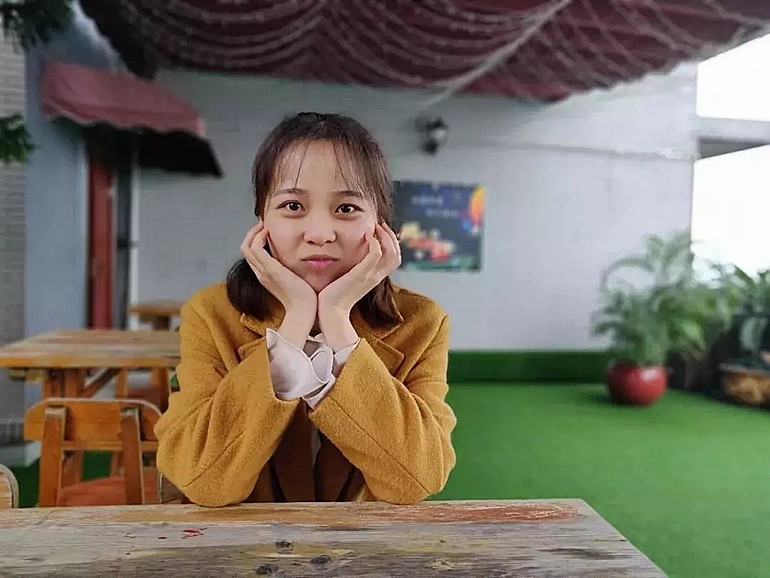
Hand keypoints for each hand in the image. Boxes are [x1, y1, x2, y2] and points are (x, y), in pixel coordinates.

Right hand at [241, 223, 315, 346]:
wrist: (305, 311)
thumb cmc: (306, 300)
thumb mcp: (297, 282)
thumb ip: (295, 272)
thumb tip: (303, 263)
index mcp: (266, 277)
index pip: (253, 255)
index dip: (256, 241)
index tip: (267, 231)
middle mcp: (261, 274)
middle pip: (246, 249)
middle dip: (252, 234)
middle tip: (263, 224)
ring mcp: (264, 271)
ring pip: (247, 246)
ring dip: (254, 232)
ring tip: (265, 224)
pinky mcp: (270, 269)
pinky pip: (256, 247)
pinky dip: (259, 236)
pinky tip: (269, 230)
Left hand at [317, 223, 400, 350]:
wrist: (330, 312)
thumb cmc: (334, 296)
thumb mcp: (349, 280)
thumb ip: (354, 269)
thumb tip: (350, 257)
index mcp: (374, 278)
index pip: (394, 259)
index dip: (392, 243)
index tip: (381, 231)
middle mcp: (376, 277)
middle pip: (397, 255)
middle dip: (391, 237)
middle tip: (380, 225)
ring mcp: (370, 276)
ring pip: (391, 254)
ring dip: (386, 237)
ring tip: (375, 228)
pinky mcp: (360, 275)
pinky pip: (375, 255)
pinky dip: (375, 243)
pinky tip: (367, 236)